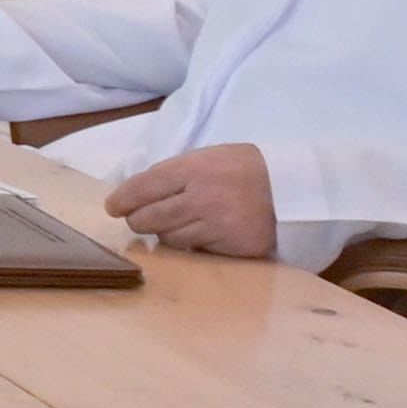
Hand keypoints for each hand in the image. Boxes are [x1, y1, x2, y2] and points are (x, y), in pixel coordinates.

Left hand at [105, 143, 281, 258]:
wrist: (294, 186)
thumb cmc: (244, 168)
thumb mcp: (207, 157)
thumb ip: (174, 174)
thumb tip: (137, 192)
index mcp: (193, 169)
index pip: (143, 187)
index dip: (122, 200)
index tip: (113, 207)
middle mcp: (202, 198)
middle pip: (148, 219)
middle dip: (137, 220)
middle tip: (137, 219)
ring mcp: (218, 225)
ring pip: (169, 239)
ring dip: (166, 233)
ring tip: (177, 223)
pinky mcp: (233, 247)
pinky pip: (196, 250)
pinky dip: (192, 244)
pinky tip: (201, 233)